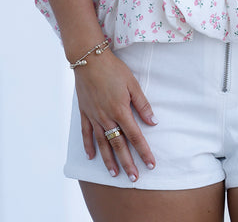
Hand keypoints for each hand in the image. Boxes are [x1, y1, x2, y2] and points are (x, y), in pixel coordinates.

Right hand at [74, 51, 156, 181]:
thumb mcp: (132, 84)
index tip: (150, 164)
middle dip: (127, 163)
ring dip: (109, 160)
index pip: (135, 136)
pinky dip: (88, 146)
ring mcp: (94, 116)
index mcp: (121, 110)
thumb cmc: (113, 70)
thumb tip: (153, 122)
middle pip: (118, 145)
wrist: (89, 59)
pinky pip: (86, 133)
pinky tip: (91, 157)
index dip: (143, 151)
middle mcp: (106, 117)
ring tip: (115, 174)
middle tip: (134, 178)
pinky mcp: (84, 113)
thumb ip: (142, 104)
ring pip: (102, 143)